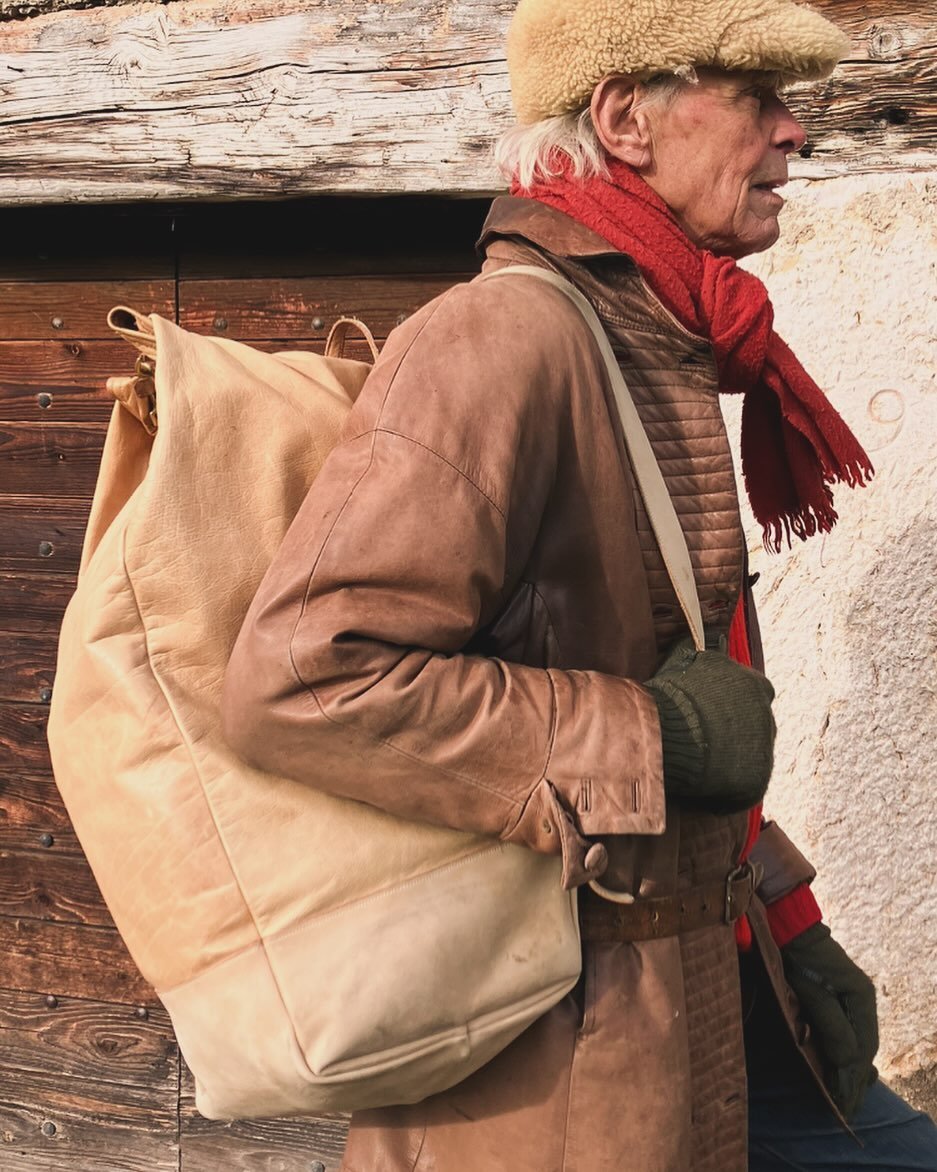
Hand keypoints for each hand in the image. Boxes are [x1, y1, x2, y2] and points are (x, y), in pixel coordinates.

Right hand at [643, 637, 775, 811]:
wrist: (669, 731)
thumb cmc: (671, 695)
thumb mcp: (682, 661)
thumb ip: (694, 653)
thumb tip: (691, 635)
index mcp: (754, 684)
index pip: (750, 694)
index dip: (727, 705)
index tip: (708, 714)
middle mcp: (767, 714)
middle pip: (753, 727)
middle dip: (734, 735)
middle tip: (704, 744)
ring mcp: (764, 748)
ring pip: (750, 758)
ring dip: (732, 763)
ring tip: (701, 771)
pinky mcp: (757, 780)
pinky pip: (743, 790)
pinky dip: (726, 794)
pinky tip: (705, 796)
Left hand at [782, 921, 878, 1119]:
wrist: (788, 927)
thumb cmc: (797, 957)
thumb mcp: (813, 992)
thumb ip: (832, 1026)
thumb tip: (848, 1062)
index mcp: (861, 999)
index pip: (862, 1049)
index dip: (852, 1077)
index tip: (843, 1103)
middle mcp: (863, 1002)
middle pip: (864, 1050)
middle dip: (854, 1081)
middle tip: (845, 1111)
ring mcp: (854, 1000)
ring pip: (858, 1045)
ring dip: (851, 1072)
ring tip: (845, 1099)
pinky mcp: (840, 1000)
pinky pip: (849, 1035)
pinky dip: (845, 1056)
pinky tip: (840, 1070)